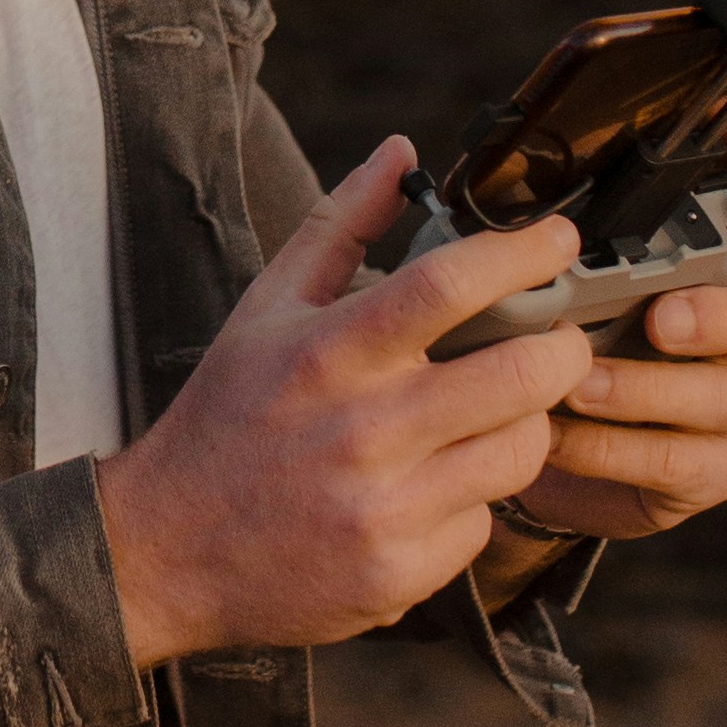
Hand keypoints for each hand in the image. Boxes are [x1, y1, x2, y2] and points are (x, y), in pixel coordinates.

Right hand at [97, 141, 597, 671]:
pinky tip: (433, 485)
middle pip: (519, 374)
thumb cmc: (226, 418)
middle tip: (559, 340)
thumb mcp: (265, 310)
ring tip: (497, 412)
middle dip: (564, 348)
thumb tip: (401, 152)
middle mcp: (361, 431)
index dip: (522, 254)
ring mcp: (384, 509)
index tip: (558, 240)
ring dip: (528, 423)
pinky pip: (484, 522)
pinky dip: (473, 497)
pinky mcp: (399, 573)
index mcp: (327, 353)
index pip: (448, 285)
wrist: (162, 552)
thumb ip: (340, 226)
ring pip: (521, 451)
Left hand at [522, 176, 726, 548]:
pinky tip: (558, 436)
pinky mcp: (709, 473)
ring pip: (724, 395)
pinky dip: (611, 447)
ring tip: (577, 384)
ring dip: (645, 388)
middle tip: (660, 321)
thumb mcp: (564, 296)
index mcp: (714, 276)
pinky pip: (678, 461)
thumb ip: (575, 265)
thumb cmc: (559, 348)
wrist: (534, 448)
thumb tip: (537, 237)